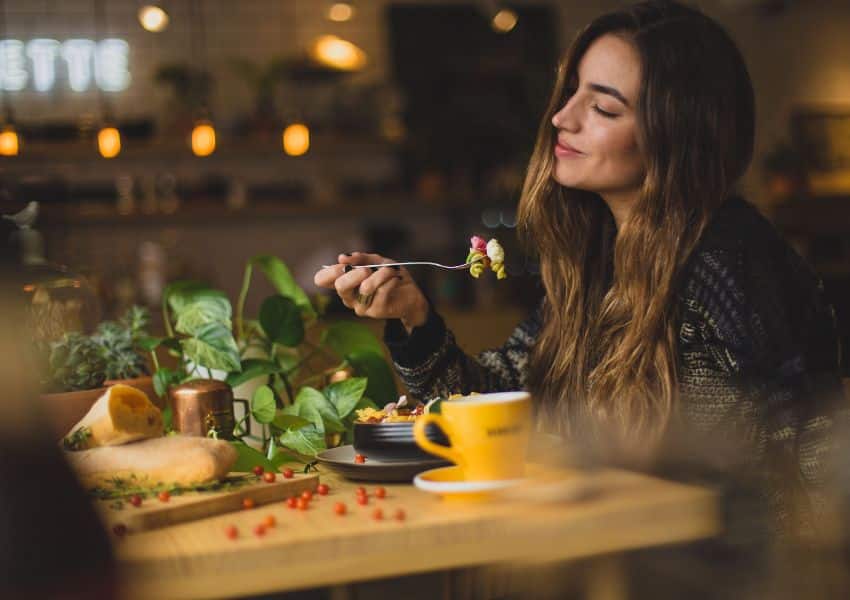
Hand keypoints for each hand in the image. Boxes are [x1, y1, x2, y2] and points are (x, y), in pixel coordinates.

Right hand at [313, 252, 428, 332]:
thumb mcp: (376, 261)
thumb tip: (342, 257)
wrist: (411, 294)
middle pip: (340, 285)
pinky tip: (396, 279)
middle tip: (368, 269)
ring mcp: (361, 306)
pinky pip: (382, 291)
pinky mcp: (376, 311)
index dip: (329, 271)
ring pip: (366, 287)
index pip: (321, 279)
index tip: (344, 264)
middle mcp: (348, 297)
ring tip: (390, 270)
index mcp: (344, 283)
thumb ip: (360, 258)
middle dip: (355, 273)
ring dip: (381, 274)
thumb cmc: (390, 277)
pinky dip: (391, 280)